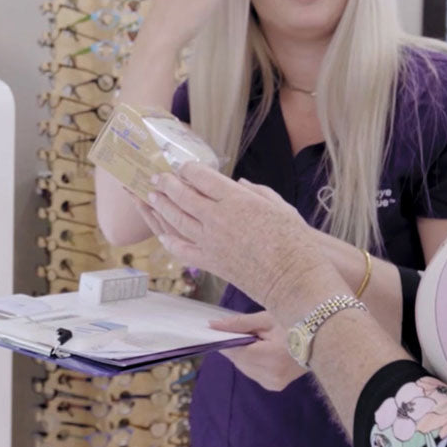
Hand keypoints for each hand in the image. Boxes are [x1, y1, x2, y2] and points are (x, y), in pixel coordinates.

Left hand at [148, 162, 334, 321]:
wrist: (295, 280)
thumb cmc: (295, 242)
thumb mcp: (280, 207)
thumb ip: (256, 192)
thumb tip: (238, 183)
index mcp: (237, 200)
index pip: (201, 177)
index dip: (188, 169)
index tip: (183, 166)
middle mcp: (218, 218)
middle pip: (182, 195)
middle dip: (166, 184)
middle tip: (156, 177)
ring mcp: (211, 241)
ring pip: (176, 220)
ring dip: (161, 207)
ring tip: (152, 197)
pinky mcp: (211, 263)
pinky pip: (182, 250)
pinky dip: (169, 241)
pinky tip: (162, 235)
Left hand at [213, 311, 305, 391]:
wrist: (321, 342)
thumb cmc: (294, 324)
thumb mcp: (266, 319)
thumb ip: (238, 323)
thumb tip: (212, 325)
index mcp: (272, 357)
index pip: (236, 352)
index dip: (225, 341)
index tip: (218, 330)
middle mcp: (272, 375)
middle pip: (238, 361)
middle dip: (235, 346)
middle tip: (243, 332)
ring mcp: (273, 383)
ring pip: (243, 368)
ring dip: (243, 355)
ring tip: (255, 341)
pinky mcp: (274, 386)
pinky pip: (252, 373)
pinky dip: (251, 362)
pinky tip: (260, 352)